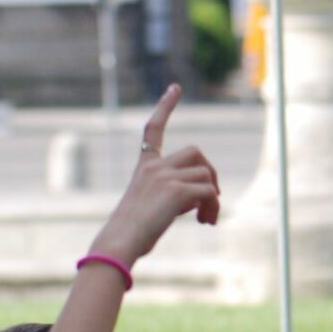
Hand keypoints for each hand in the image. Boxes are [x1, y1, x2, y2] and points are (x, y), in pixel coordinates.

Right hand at [86, 86, 220, 268]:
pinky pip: (210, 192)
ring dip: (213, 197)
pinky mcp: (176, 191)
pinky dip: (214, 207)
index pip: (153, 130)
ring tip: (206, 219)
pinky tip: (206, 222)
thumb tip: (206, 197)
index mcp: (144, 168)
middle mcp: (153, 167)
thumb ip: (173, 193)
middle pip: (196, 152)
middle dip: (209, 173)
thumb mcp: (151, 206)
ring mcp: (164, 177)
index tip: (175, 87)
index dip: (165, 107)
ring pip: (206, 174)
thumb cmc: (131, 234)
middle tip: (210, 199)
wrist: (119, 244)